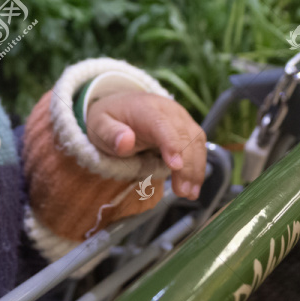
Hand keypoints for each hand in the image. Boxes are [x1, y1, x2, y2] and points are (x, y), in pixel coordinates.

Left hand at [85, 91, 206, 200]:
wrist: (122, 106)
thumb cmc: (110, 119)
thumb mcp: (100, 126)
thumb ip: (111, 133)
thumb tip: (126, 142)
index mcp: (145, 108)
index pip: (161, 124)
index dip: (171, 144)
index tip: (175, 166)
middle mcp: (168, 110)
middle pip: (184, 135)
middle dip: (187, 165)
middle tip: (182, 192)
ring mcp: (181, 118)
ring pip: (196, 141)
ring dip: (196, 169)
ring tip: (190, 194)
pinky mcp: (187, 128)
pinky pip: (199, 146)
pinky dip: (198, 166)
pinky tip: (194, 186)